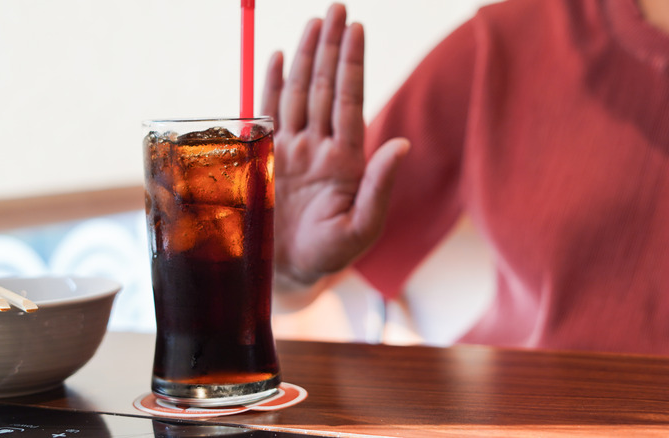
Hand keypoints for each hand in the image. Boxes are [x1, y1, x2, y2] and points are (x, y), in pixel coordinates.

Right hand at [262, 3, 409, 289]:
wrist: (289, 273)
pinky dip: (269, 85)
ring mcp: (292, 150)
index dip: (351, 65)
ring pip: (298, 93)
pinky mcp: (265, 159)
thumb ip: (380, 187)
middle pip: (324, 87)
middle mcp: (319, 147)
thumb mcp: (361, 227)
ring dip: (304, 57)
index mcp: (345, 160)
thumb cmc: (330, 255)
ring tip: (313, 22)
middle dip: (330, 48)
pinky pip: (266, 114)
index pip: (348, 101)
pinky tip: (275, 57)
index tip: (356, 29)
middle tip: (336, 8)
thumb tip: (403, 144)